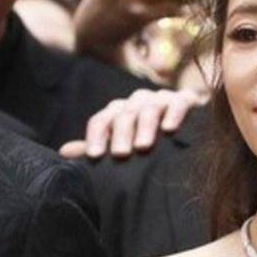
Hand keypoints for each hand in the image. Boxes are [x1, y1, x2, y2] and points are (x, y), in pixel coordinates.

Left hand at [59, 87, 207, 158]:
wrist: (193, 136)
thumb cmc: (155, 147)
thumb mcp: (125, 149)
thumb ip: (99, 148)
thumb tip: (63, 151)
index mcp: (120, 113)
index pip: (102, 120)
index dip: (97, 137)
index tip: (96, 157)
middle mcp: (138, 102)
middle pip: (124, 114)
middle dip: (121, 134)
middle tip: (122, 155)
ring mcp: (162, 99)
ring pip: (148, 107)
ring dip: (145, 126)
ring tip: (144, 146)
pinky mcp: (187, 99)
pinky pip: (178, 101)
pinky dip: (174, 113)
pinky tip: (170, 129)